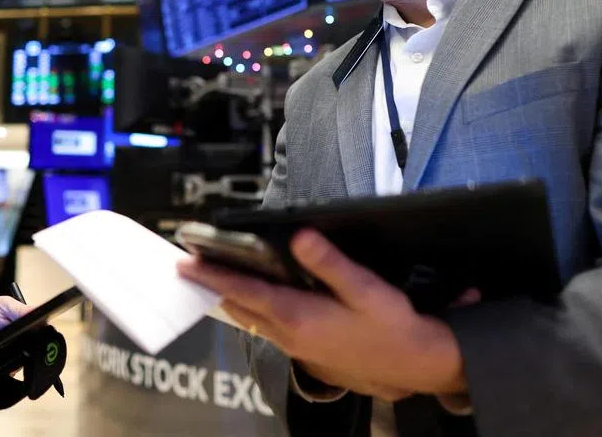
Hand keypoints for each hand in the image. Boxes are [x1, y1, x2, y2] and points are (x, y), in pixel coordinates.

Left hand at [177, 229, 469, 399]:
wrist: (416, 364)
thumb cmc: (393, 326)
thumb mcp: (365, 289)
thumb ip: (329, 262)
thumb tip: (299, 237)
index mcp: (298, 316)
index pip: (243, 291)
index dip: (212, 275)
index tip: (184, 263)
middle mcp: (288, 334)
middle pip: (238, 306)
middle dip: (212, 286)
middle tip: (187, 266)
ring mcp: (295, 345)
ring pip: (250, 319)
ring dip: (229, 298)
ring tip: (210, 278)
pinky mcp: (304, 350)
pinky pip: (264, 328)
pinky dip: (249, 309)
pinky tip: (252, 298)